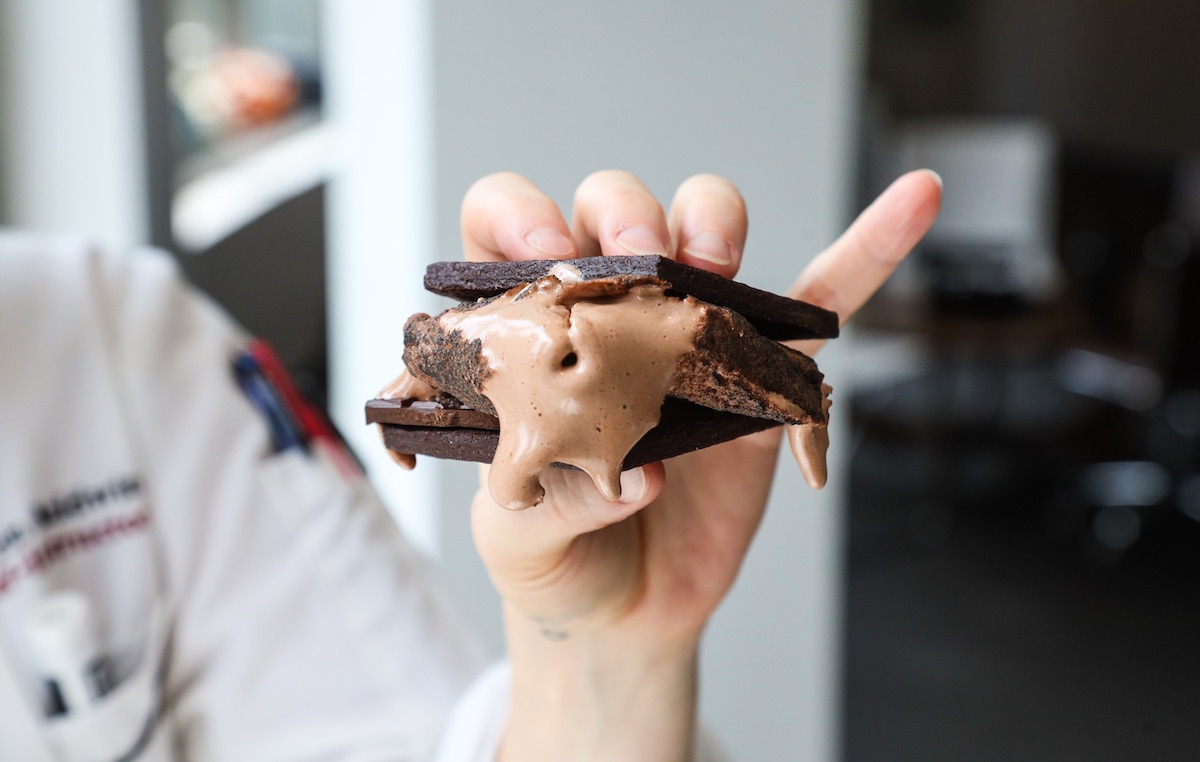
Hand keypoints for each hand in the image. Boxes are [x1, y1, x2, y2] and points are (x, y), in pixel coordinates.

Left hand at [459, 169, 940, 759]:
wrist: (624, 610)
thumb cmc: (553, 554)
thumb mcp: (515, 535)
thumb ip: (552, 500)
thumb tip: (637, 472)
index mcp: (531, 335)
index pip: (503, 232)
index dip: (518, 215)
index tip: (546, 247)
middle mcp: (608, 317)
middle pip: (614, 215)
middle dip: (627, 216)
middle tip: (638, 263)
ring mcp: (688, 338)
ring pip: (707, 235)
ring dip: (713, 222)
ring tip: (713, 262)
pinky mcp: (758, 377)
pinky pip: (818, 302)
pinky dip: (867, 252)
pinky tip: (910, 202)